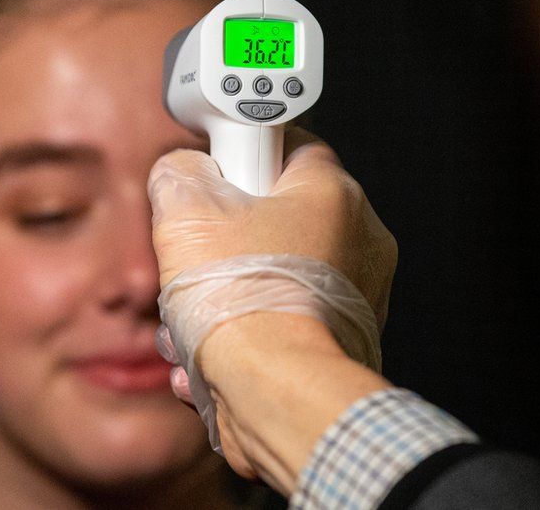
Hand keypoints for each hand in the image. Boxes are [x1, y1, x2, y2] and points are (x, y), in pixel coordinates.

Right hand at [149, 128, 396, 328]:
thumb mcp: (184, 210)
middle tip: (198, 255)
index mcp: (332, 193)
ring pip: (275, 274)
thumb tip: (181, 173)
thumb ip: (180, 172)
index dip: (242, 156)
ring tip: (196, 313)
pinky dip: (248, 332)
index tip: (214, 177)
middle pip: (277, 217)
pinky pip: (284, 321)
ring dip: (228, 292)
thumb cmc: (244, 302)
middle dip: (226, 240)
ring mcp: (356, 296)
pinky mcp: (342, 343)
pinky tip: (211, 348)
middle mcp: (359, 240)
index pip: (288, 146)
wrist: (274, 393)